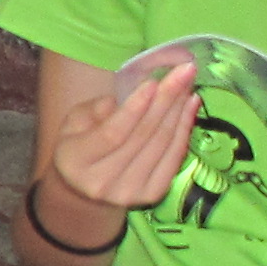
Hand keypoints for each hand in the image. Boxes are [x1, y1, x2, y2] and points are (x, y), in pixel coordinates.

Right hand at [41, 60, 193, 217]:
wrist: (83, 188)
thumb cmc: (80, 145)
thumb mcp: (76, 121)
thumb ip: (101, 108)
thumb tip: (141, 93)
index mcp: (76, 160)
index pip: (112, 134)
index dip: (135, 108)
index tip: (154, 82)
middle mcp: (102, 181)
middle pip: (143, 137)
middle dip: (166, 100)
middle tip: (185, 71)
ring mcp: (130, 191)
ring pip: (163, 144)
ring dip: (179, 110)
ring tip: (189, 83)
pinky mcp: (152, 194)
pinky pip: (174, 157)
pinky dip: (185, 129)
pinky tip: (190, 106)